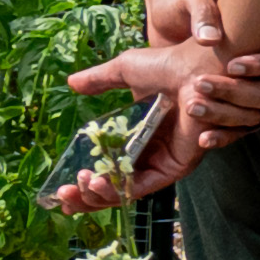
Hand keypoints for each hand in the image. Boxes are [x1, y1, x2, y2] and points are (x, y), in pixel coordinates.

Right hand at [54, 5, 259, 207]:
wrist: (199, 63)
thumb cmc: (170, 63)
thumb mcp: (126, 70)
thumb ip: (99, 80)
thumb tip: (71, 82)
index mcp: (137, 137)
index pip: (106, 170)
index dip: (84, 184)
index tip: (59, 189)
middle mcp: (150, 154)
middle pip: (113, 188)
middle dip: (85, 195)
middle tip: (64, 193)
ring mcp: (163, 162)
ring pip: (126, 192)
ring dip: (98, 194)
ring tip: (81, 184)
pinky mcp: (178, 165)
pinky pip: (146, 186)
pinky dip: (121, 189)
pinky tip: (99, 182)